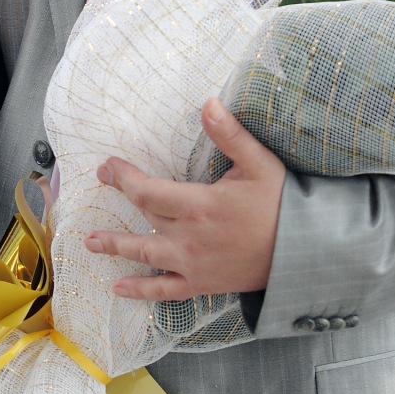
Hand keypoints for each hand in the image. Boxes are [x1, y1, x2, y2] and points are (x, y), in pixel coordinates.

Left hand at [84, 100, 285, 300]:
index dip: (123, 177)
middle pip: (143, 215)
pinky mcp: (202, 282)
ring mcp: (192, 263)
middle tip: (102, 180)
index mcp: (199, 204)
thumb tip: (207, 104)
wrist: (304, 253)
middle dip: (120, 195)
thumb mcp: (260, 164)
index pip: (147, 190)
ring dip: (115, 247)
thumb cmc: (284, 205)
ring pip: (144, 253)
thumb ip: (230, 135)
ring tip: (90, 241)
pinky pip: (165, 289)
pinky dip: (141, 290)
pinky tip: (119, 289)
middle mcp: (188, 236)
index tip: (108, 166)